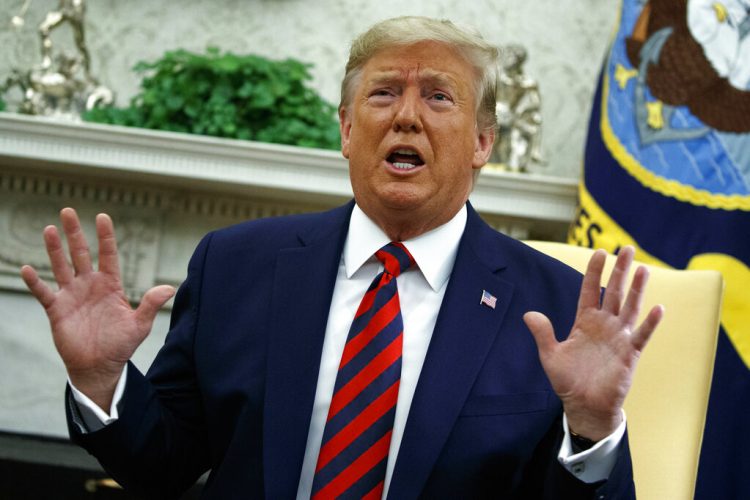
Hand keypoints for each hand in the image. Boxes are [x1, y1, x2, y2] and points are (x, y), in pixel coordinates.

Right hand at [20, 208, 174, 410]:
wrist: (100, 366)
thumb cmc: (121, 345)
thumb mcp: (140, 325)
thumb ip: (151, 305)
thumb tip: (170, 287)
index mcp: (110, 285)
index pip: (108, 255)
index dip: (105, 236)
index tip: (102, 216)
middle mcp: (89, 285)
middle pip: (80, 253)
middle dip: (74, 233)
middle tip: (67, 211)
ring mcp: (72, 296)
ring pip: (61, 266)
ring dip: (54, 249)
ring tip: (49, 229)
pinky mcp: (57, 310)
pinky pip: (44, 292)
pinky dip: (36, 281)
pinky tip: (28, 268)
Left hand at [523, 246, 663, 440]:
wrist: (583, 405)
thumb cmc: (568, 380)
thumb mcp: (550, 355)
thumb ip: (542, 333)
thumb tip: (529, 313)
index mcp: (584, 322)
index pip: (589, 290)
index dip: (594, 272)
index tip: (599, 252)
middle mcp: (604, 326)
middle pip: (613, 292)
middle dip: (620, 271)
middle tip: (627, 248)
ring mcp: (618, 338)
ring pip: (630, 308)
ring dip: (637, 289)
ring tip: (643, 269)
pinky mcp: (630, 354)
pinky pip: (641, 335)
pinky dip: (649, 323)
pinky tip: (657, 308)